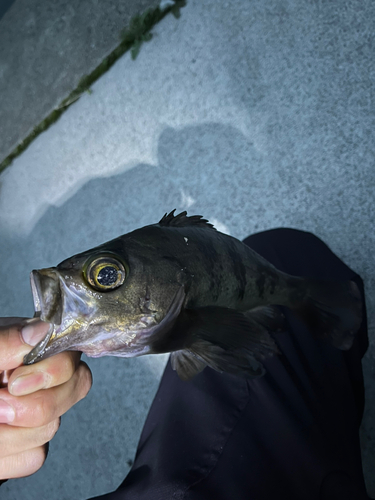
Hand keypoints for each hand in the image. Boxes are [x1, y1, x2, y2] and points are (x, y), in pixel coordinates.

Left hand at [0, 318, 91, 479]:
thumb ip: (4, 342)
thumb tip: (41, 329)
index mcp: (29, 350)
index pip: (71, 359)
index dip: (51, 373)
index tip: (13, 380)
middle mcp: (39, 379)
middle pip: (73, 392)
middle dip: (29, 406)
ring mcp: (35, 413)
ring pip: (51, 428)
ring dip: (9, 433)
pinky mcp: (24, 446)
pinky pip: (34, 457)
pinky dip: (6, 455)